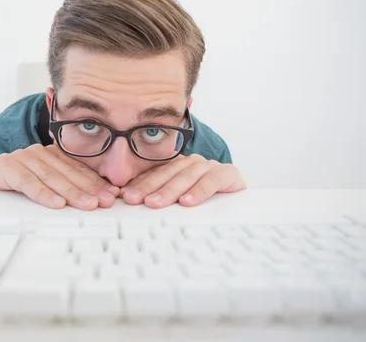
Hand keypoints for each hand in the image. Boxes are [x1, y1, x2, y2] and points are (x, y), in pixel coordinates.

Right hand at [0, 144, 118, 209]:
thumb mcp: (47, 188)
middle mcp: (38, 152)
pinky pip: (28, 182)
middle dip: (89, 189)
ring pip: (51, 177)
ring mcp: (21, 157)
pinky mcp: (5, 166)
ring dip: (71, 192)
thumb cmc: (19, 191)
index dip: (96, 183)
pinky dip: (43, 194)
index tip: (112, 195)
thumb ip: (69, 188)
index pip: (78, 169)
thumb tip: (102, 198)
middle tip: (104, 202)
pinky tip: (56, 203)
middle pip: (67, 173)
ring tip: (87, 205)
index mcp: (51, 155)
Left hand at [120, 154, 245, 207]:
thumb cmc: (205, 202)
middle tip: (135, 200)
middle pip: (167, 173)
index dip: (139, 184)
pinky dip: (199, 191)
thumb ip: (158, 197)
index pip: (155, 173)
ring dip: (170, 191)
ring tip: (156, 204)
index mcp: (177, 166)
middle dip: (148, 187)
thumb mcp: (178, 200)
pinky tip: (187, 202)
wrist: (241, 202)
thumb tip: (128, 201)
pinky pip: (211, 180)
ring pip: (186, 176)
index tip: (124, 196)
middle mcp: (192, 163)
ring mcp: (209, 166)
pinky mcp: (228, 173)